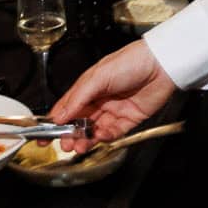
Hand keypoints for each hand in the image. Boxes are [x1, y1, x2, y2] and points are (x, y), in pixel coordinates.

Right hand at [50, 40, 175, 148]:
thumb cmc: (131, 61)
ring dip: (86, 139)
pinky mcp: (129, 119)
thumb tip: (60, 114)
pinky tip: (99, 137)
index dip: (55, 122)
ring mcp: (114, 110)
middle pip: (80, 122)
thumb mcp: (98, 76)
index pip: (67, 107)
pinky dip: (105, 137)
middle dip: (71, 135)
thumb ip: (78, 97)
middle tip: (65, 144)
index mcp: (89, 86)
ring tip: (79, 146)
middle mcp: (100, 99)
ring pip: (95, 130)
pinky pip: (114, 133)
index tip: (45, 135)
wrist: (161, 65)